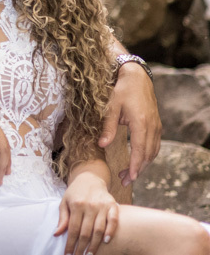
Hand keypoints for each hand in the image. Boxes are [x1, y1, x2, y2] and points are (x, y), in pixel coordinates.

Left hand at [55, 172, 117, 254]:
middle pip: (86, 232)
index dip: (70, 243)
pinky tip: (106, 241)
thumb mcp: (65, 202)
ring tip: (91, 254)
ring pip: (99, 229)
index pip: (73, 229)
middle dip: (82, 247)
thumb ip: (63, 218)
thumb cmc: (75, 192)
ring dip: (95, 244)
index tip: (68, 254)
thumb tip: (56, 234)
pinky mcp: (112, 205)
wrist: (90, 178)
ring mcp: (102, 206)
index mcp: (76, 205)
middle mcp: (89, 206)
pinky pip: (113, 221)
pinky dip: (111, 231)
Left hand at [98, 63, 160, 184]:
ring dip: (142, 164)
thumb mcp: (111, 107)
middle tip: (124, 181)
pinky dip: (147, 156)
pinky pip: (155, 145)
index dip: (134, 167)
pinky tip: (138, 160)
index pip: (140, 151)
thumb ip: (107, 126)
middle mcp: (152, 127)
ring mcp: (157, 126)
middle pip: (148, 155)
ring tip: (129, 174)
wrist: (137, 77)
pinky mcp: (156, 125)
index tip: (128, 178)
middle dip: (137, 170)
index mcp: (141, 124)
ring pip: (153, 152)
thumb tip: (101, 144)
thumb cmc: (122, 90)